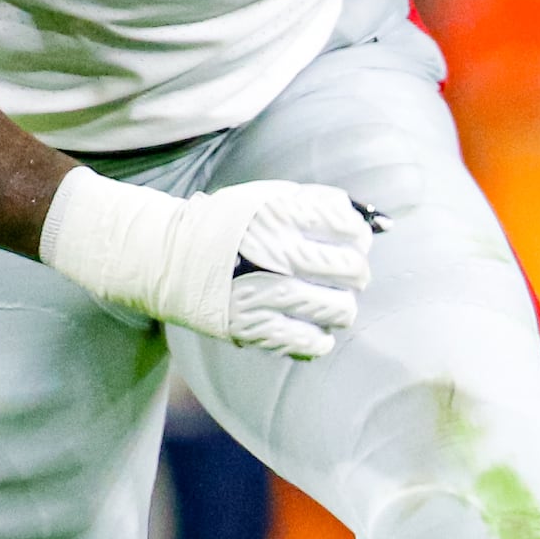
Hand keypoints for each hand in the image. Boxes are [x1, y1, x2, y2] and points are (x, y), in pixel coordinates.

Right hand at [42, 171, 373, 359]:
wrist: (168, 256)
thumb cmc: (228, 224)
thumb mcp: (268, 197)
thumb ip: (318, 202)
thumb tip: (371, 218)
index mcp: (281, 215)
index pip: (349, 229)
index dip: (360, 237)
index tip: (354, 242)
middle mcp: (276, 254)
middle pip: (349, 270)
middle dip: (357, 274)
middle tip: (351, 276)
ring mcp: (265, 293)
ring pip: (336, 310)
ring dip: (343, 308)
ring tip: (336, 306)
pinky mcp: (252, 327)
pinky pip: (307, 341)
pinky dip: (320, 339)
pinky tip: (317, 331)